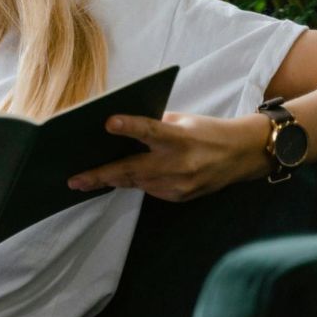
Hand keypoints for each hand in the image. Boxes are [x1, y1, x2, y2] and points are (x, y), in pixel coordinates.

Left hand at [66, 112, 269, 201]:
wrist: (242, 155)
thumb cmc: (206, 131)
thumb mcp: (181, 119)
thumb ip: (152, 124)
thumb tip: (117, 130)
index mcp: (179, 137)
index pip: (150, 130)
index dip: (129, 126)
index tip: (107, 122)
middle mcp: (179, 164)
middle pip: (133, 170)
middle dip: (101, 175)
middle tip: (75, 180)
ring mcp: (180, 184)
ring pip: (136, 182)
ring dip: (112, 180)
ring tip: (85, 180)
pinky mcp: (180, 196)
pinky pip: (149, 189)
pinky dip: (134, 183)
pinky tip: (115, 179)